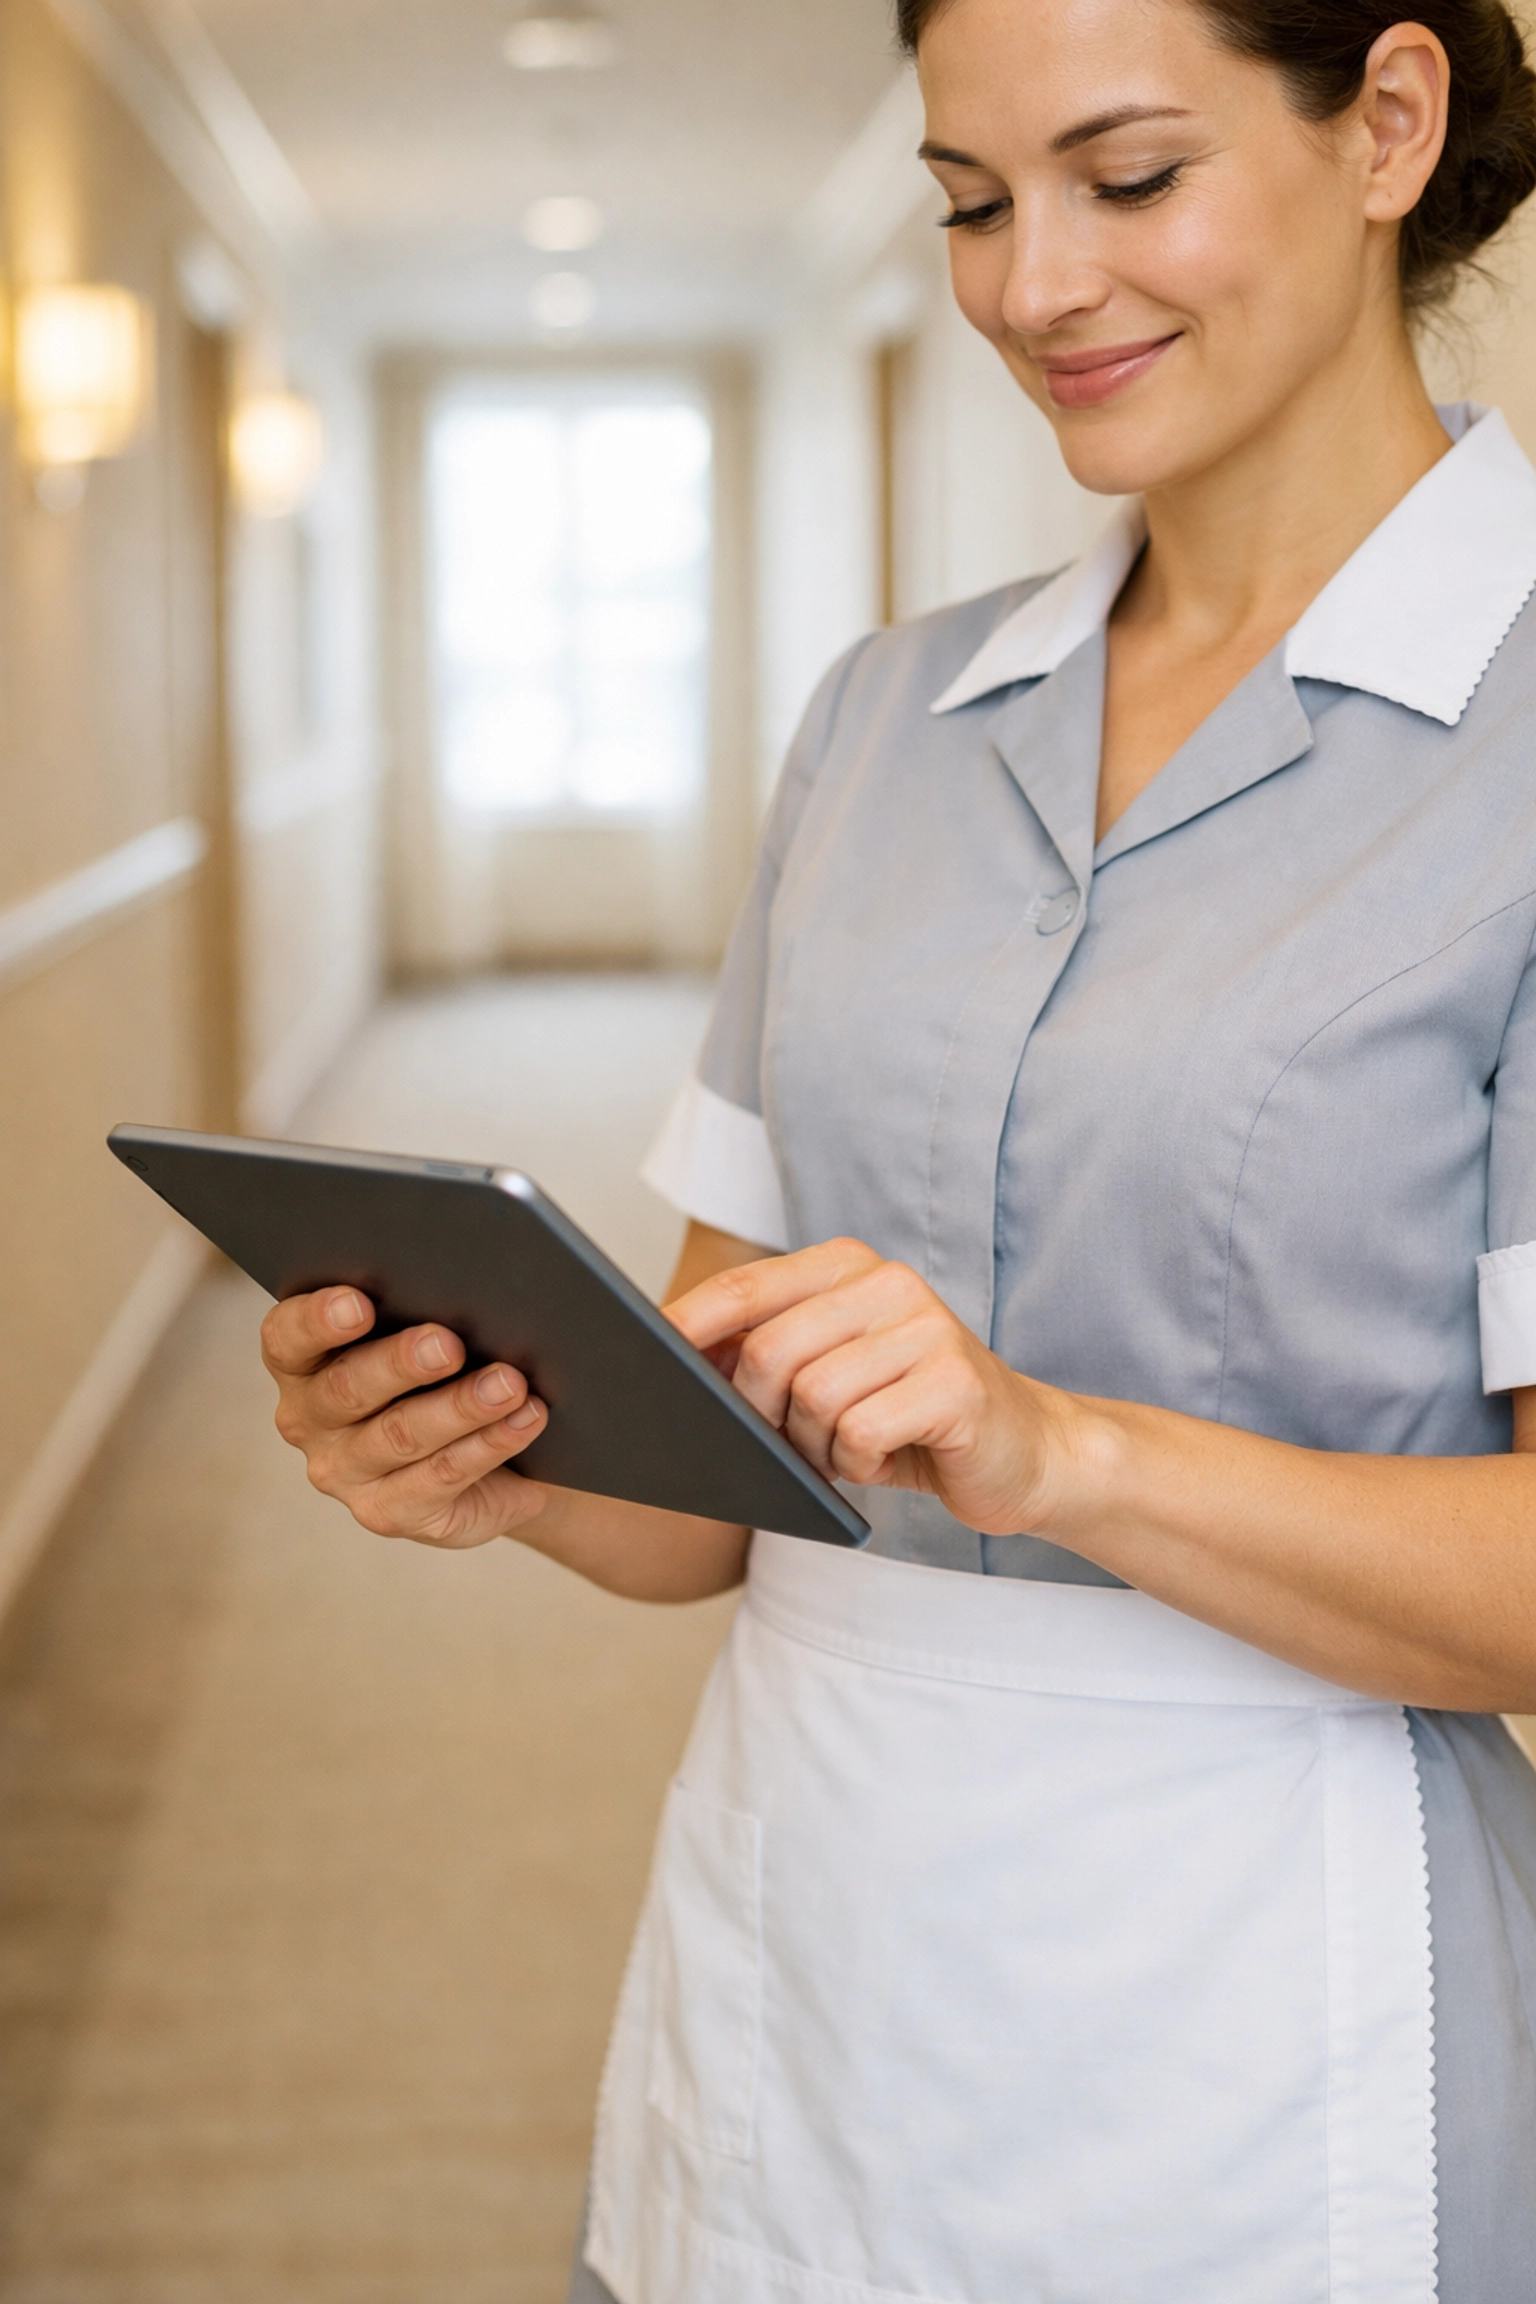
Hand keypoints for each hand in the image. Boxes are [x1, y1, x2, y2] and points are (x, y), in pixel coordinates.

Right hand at [261, 1287, 550, 1547]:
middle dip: (400, 1362)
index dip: (317, 1320)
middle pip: (347, 1387)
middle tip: (449, 1344)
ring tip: (509, 1383)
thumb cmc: (445, 1375)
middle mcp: (309, 1419)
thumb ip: (424, 1315)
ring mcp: (344, 1473)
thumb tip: (471, 1290)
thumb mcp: (424, 1341)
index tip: (359, 1303)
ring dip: (460, 1406)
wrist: (489, 1460)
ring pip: (401, 1435)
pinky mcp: (387, 1513)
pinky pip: (441, 1476)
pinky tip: (525, 1419)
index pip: (287, 1336)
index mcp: (301, 1362)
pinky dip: (489, 1444)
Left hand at [666, 1239, 1072, 1535]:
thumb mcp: (831, 1375)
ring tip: (847, 1452)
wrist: (1026, 1452)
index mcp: (849, 1266)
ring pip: (811, 1397)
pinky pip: (859, 1432)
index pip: (744, 1287)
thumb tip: (669, 1365)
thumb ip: (767, 1355)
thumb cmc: (910, 1418)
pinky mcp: (955, 1383)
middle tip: (791, 1445)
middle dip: (760, 1414)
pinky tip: (884, 1461)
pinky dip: (857, 1465)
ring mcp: (927, 1328)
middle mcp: (888, 1282)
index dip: (686, 1326)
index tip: (638, 1361)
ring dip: (815, 1448)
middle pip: (768, 1351)